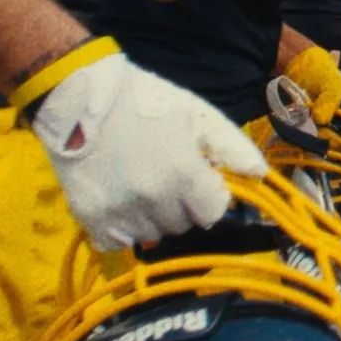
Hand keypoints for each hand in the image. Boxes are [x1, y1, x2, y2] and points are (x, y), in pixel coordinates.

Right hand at [33, 50, 269, 250]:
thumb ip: (233, 147)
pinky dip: (122, 229)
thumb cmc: (146, 102)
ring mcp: (120, 212)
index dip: (209, 196)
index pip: (213, 212)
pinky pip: (119, 243)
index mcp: (183, 173)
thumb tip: (261, 176)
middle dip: (181, 205)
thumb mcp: (198, 115)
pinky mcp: (90, 219)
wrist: (80, 98)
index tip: (198, 180)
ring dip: (153, 217)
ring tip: (139, 184)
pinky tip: (120, 200)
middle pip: (184, 225)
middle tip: (164, 175)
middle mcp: (153, 199)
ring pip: (153, 235)